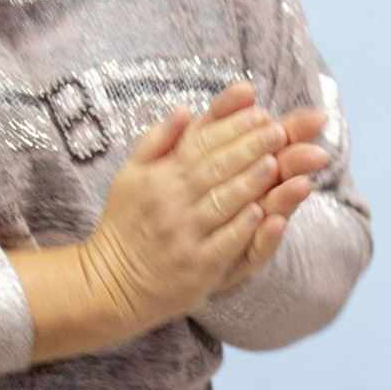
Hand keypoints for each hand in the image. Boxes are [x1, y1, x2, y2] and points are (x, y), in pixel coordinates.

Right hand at [79, 82, 321, 338]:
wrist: (112, 281)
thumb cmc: (127, 223)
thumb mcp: (131, 174)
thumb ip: (157, 140)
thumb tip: (184, 108)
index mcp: (159, 176)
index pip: (201, 144)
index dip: (232, 127)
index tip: (260, 112)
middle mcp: (171, 203)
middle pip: (215, 169)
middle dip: (248, 148)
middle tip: (278, 131)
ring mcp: (185, 236)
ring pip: (222, 203)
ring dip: (249, 183)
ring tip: (275, 164)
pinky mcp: (198, 268)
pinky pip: (224, 245)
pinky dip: (243, 229)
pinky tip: (264, 214)